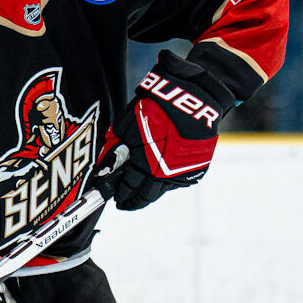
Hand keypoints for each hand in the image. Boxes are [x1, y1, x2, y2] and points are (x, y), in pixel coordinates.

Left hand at [109, 50, 234, 209]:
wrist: (193, 100)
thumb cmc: (156, 107)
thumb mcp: (128, 123)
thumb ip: (115, 146)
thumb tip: (105, 163)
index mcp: (145, 163)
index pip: (128, 187)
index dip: (120, 194)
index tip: (114, 198)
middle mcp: (165, 173)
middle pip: (146, 196)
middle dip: (134, 201)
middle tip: (125, 203)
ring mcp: (183, 172)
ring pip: (162, 191)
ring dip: (150, 193)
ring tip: (140, 193)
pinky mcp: (197, 168)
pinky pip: (177, 182)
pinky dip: (166, 182)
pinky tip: (158, 178)